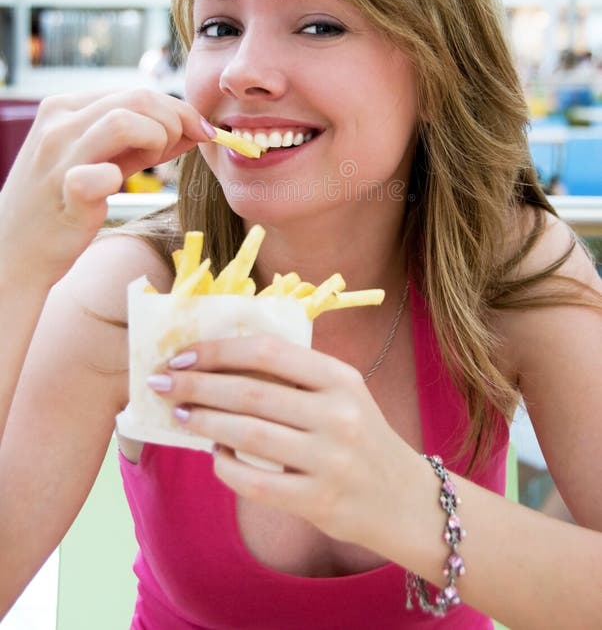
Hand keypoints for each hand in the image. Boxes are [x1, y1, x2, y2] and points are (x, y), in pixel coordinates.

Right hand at [0, 89, 210, 286]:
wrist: (15, 252)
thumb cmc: (61, 205)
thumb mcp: (101, 161)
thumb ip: (142, 143)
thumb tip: (192, 128)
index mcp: (65, 108)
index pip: (134, 91)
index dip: (177, 108)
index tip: (201, 130)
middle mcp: (58, 124)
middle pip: (137, 98)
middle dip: (176, 119)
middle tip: (188, 145)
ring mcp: (58, 157)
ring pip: (124, 121)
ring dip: (158, 138)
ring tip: (157, 161)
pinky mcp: (64, 192)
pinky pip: (102, 173)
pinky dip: (119, 178)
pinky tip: (116, 188)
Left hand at [149, 334, 410, 550]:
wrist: (404, 498)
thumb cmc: (360, 436)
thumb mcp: (342, 393)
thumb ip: (295, 376)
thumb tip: (221, 363)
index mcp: (340, 378)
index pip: (269, 351)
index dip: (219, 351)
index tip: (183, 355)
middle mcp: (338, 414)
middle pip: (251, 392)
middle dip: (198, 385)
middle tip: (163, 383)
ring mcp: (330, 459)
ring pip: (249, 434)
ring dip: (204, 422)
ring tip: (179, 414)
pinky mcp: (320, 500)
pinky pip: (257, 483)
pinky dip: (226, 468)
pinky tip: (213, 456)